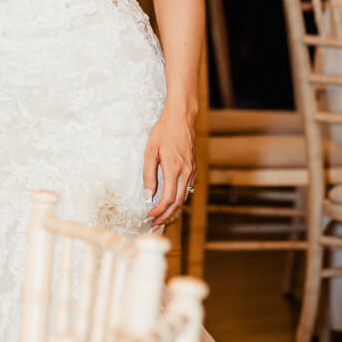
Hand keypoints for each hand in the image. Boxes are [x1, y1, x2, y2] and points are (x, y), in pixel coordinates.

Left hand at [142, 107, 195, 229]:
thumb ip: (148, 174)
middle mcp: (186, 172)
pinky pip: (187, 188)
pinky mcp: (193, 168)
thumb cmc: (164, 131)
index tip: (148, 216)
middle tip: (154, 224)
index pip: (167, 198)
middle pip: (177, 203)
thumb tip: (148, 195)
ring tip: (161, 217)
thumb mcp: (150, 151)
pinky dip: (179, 199)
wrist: (181, 117)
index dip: (158, 211)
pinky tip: (170, 202)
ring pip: (184, 197)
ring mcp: (191, 170)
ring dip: (173, 210)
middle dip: (166, 216)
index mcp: (174, 168)